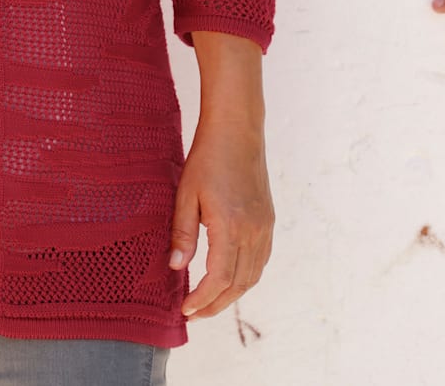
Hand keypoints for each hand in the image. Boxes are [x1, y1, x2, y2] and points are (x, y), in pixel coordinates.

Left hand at [169, 118, 273, 318]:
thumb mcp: (186, 193)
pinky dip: (245, 278)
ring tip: (208, 302)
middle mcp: (253, 232)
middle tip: (194, 314)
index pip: (218, 279)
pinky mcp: (268, 221)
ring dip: (231, 295)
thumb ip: (182, 233)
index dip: (202, 299)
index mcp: (230, 226)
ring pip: (252, 276)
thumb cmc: (207, 158)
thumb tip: (176, 268)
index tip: (185, 310)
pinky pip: (260, 261)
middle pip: (237, 285)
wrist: (237, 131)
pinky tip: (229, 279)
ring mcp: (264, 228)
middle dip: (215, 305)